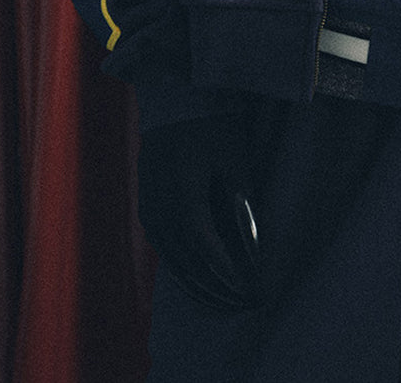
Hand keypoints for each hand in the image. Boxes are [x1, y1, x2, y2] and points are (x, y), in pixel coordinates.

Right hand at [137, 112, 260, 311]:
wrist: (175, 96)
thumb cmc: (213, 124)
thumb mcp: (234, 161)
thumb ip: (241, 207)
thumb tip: (253, 252)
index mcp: (182, 199)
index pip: (205, 250)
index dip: (227, 274)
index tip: (250, 291)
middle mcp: (159, 210)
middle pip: (187, 263)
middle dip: (215, 288)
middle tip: (242, 305)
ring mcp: (149, 208)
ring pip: (172, 260)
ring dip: (197, 283)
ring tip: (222, 301)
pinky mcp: (146, 204)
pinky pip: (163, 247)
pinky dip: (182, 267)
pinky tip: (197, 277)